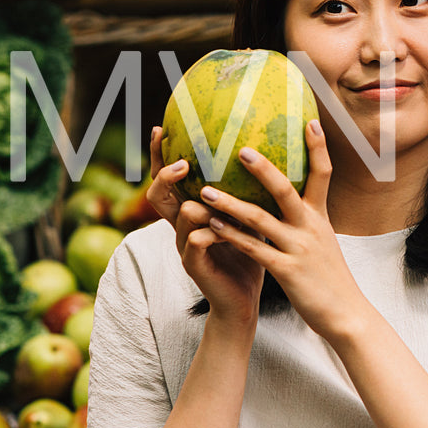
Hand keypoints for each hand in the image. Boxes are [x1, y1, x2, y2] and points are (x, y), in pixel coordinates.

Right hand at [146, 126, 262, 326]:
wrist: (243, 300)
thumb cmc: (249, 255)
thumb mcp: (249, 218)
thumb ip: (248, 191)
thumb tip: (268, 152)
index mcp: (193, 211)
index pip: (169, 177)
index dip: (161, 154)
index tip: (161, 126)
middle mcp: (182, 225)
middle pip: (158, 193)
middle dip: (165, 173)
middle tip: (182, 162)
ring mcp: (185, 245)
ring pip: (180, 214)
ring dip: (197, 203)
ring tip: (212, 197)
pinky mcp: (194, 265)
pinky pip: (196, 242)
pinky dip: (210, 231)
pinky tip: (226, 228)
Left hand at [196, 120, 362, 339]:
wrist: (347, 315)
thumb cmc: (331, 280)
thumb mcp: (325, 243)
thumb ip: (310, 223)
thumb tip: (299, 205)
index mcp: (321, 218)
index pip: (323, 174)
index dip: (319, 147)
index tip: (311, 120)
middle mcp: (311, 227)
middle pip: (286, 189)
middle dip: (264, 168)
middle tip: (241, 148)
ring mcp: (298, 248)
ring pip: (261, 219)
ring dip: (231, 203)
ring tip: (207, 190)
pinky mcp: (286, 270)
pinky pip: (254, 249)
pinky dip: (231, 236)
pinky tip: (210, 227)